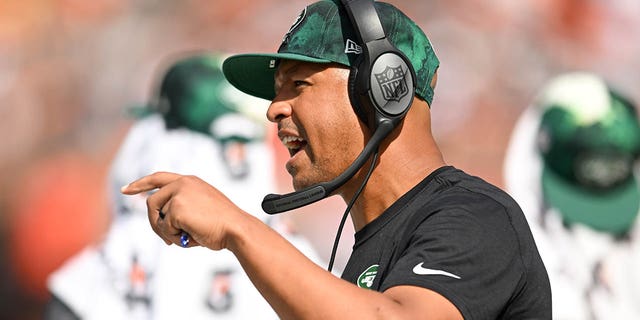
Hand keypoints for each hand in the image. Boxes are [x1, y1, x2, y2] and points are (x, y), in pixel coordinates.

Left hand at [121, 172, 243, 250]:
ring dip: (166, 233)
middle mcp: (183, 183)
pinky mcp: (177, 207)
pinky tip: (190, 237)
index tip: (125, 190)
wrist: (236, 228)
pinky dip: (174, 237)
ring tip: (185, 238)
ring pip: (157, 217)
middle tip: (166, 239)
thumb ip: (181, 208)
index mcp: (190, 181)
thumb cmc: (223, 225)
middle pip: (152, 202)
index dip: (140, 184)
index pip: (158, 178)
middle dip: (154, 223)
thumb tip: (160, 222)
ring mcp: (179, 193)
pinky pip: (164, 227)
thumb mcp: (201, 209)